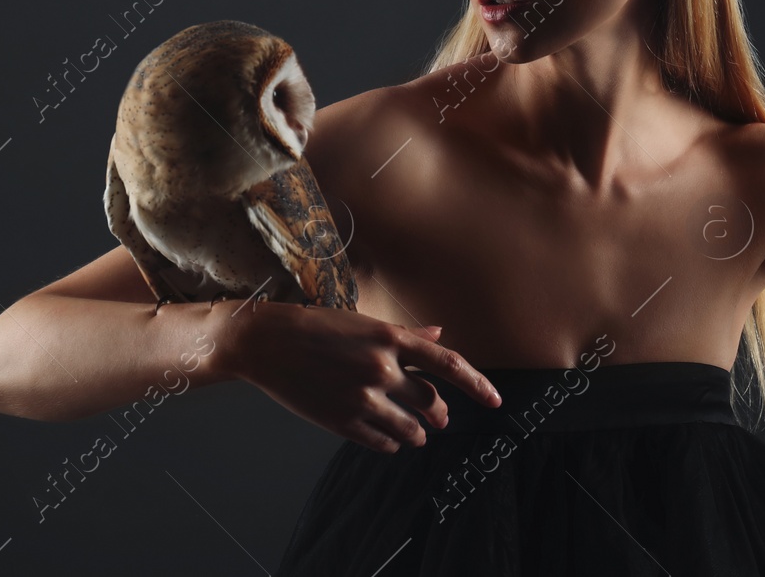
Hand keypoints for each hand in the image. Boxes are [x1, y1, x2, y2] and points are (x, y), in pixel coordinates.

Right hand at [209, 301, 501, 452]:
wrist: (268, 342)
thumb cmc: (317, 326)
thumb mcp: (365, 323)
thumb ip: (406, 334)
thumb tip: (439, 333)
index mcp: (391, 338)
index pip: (449, 364)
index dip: (477, 384)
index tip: (496, 400)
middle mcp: (382, 367)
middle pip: (431, 402)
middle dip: (439, 414)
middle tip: (440, 419)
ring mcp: (362, 396)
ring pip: (410, 427)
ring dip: (417, 433)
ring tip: (416, 433)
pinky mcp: (343, 420)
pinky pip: (382, 441)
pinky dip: (392, 442)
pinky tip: (390, 438)